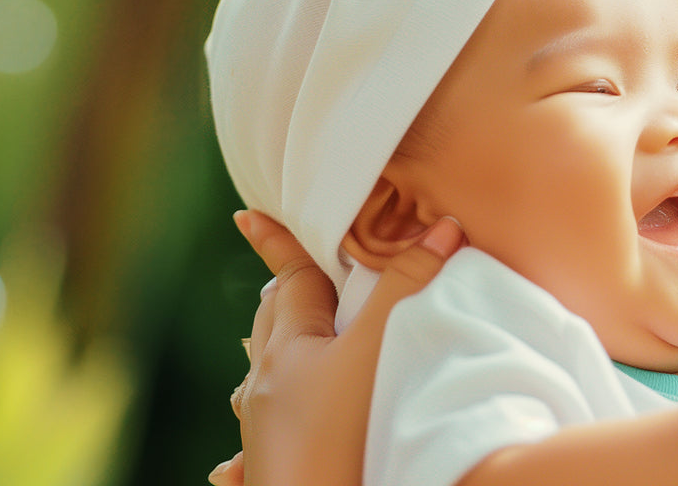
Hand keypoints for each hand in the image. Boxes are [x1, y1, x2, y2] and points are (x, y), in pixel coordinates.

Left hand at [209, 212, 464, 485]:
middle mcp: (266, 384)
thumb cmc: (338, 437)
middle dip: (282, 295)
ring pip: (262, 376)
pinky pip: (260, 432)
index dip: (276, 242)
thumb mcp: (377, 354)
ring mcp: (263, 428)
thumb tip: (444, 226)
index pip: (289, 278)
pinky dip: (263, 421)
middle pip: (271, 323)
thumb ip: (408, 289)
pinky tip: (233, 461)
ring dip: (274, 355)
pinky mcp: (269, 467)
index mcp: (286, 346)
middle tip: (288, 275)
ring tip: (276, 349)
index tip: (247, 216)